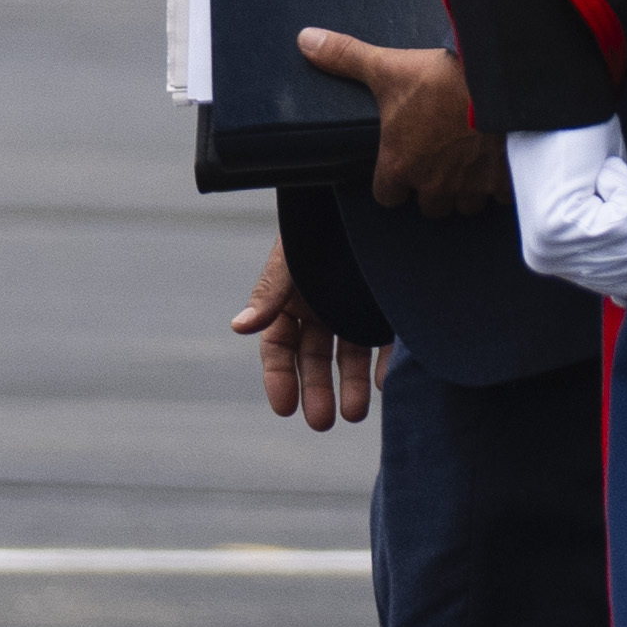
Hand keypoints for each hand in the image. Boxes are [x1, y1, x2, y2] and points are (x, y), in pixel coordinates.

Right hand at [227, 236, 380, 431]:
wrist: (369, 204)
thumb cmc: (320, 227)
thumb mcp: (293, 260)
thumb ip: (270, 294)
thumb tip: (238, 327)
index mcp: (292, 301)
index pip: (280, 348)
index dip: (279, 378)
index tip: (284, 408)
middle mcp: (322, 312)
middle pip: (314, 360)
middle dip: (317, 391)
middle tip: (321, 423)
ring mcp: (356, 312)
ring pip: (349, 359)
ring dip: (350, 388)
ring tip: (355, 414)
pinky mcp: (388, 311)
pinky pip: (386, 346)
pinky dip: (385, 366)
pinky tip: (385, 384)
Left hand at [298, 29, 506, 216]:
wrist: (502, 83)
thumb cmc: (442, 79)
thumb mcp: (387, 67)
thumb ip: (345, 57)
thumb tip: (307, 40)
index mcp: (401, 166)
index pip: (387, 197)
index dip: (392, 182)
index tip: (399, 165)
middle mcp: (435, 185)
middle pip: (430, 206)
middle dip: (431, 188)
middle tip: (436, 160)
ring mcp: (472, 187)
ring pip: (465, 206)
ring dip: (464, 189)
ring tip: (466, 163)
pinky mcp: (505, 182)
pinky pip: (500, 198)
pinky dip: (499, 185)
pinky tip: (498, 162)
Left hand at [505, 120, 626, 302]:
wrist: (553, 104)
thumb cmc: (578, 145)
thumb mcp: (597, 207)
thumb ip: (610, 250)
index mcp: (551, 259)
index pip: (626, 284)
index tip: (613, 199)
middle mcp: (546, 261)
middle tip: (604, 183)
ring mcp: (551, 247)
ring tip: (598, 176)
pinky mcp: (560, 227)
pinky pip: (624, 220)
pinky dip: (623, 187)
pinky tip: (595, 171)